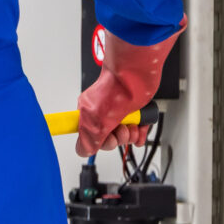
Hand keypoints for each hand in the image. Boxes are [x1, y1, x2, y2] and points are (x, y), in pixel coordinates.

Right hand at [75, 28, 178, 155]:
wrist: (137, 72)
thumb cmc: (116, 87)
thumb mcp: (98, 119)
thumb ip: (89, 138)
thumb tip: (84, 150)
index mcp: (88, 113)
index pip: (89, 137)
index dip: (98, 142)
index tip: (105, 140)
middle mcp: (102, 112)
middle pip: (108, 136)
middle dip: (117, 138)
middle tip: (121, 131)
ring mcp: (118, 110)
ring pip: (123, 132)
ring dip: (129, 135)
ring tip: (132, 127)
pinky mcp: (134, 108)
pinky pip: (135, 127)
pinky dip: (138, 133)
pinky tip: (139, 133)